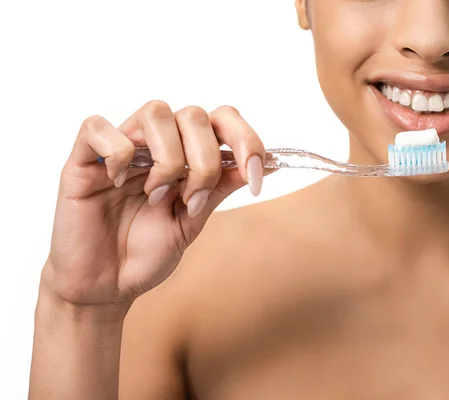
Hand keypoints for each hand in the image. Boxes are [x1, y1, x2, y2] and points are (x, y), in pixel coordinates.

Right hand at [43, 101, 265, 307]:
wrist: (105, 287)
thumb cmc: (145, 253)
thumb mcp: (193, 221)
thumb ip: (219, 189)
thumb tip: (267, 165)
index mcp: (186, 156)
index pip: (221, 120)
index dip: (246, 141)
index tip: (255, 179)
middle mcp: (156, 145)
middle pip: (194, 114)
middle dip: (206, 160)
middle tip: (192, 201)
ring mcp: (121, 149)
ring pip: (156, 112)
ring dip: (167, 158)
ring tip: (156, 196)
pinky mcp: (84, 159)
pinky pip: (98, 128)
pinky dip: (118, 152)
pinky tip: (119, 184)